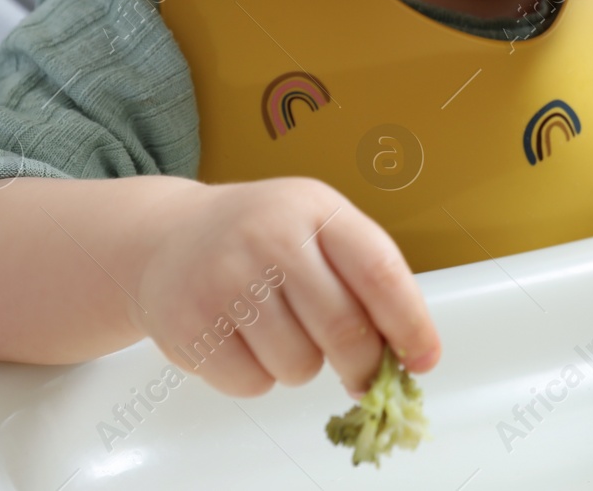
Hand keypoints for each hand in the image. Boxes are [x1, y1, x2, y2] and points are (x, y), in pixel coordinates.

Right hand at [130, 177, 439, 398]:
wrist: (167, 235)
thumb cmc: (260, 235)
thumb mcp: (315, 226)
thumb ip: (362, 276)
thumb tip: (408, 350)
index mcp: (315, 209)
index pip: (379, 272)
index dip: (410, 323)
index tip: (425, 358)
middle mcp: (270, 237)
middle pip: (345, 330)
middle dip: (362, 365)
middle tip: (360, 373)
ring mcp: (226, 279)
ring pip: (300, 365)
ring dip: (302, 366)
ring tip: (280, 331)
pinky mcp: (190, 324)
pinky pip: (253, 383)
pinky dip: (258, 377)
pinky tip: (244, 341)